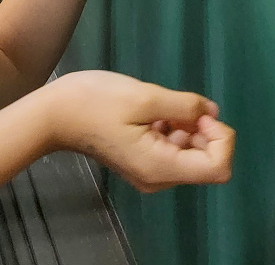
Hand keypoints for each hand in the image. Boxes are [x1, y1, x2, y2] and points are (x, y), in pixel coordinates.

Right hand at [49, 71, 233, 191]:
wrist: (54, 114)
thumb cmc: (95, 103)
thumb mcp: (144, 97)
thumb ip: (184, 105)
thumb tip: (212, 111)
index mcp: (161, 167)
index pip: (219, 167)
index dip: (220, 137)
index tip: (199, 113)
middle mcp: (159, 177)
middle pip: (206, 162)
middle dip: (203, 130)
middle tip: (180, 105)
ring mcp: (149, 172)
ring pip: (189, 154)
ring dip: (186, 127)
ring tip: (161, 107)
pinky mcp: (140, 161)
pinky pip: (171, 150)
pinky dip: (172, 130)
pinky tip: (152, 113)